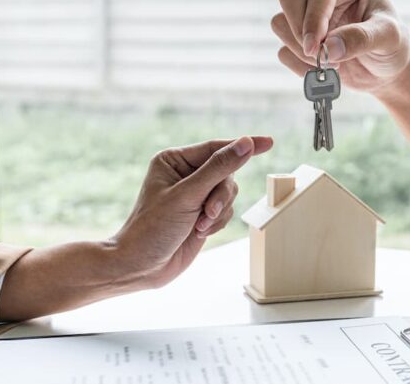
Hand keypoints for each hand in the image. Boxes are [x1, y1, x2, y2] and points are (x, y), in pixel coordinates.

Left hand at [112, 136, 272, 287]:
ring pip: (229, 193)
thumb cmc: (153, 228)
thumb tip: (246, 144)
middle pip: (226, 173)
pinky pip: (226, 210)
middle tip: (208, 212)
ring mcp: (195, 195)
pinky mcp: (202, 214)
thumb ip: (219, 169)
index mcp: (174, 160)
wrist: (141, 267)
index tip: (268, 142)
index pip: (216, 148)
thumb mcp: (187, 195)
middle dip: (220, 195)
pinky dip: (217, 223)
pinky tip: (199, 232)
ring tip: (198, 225)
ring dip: (218, 212)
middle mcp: (185, 174)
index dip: (243, 146)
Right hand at [271, 0, 409, 94]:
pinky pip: (283, 50)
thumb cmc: (392, 45)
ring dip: (300, 50)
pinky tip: (324, 71)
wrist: (386, 69)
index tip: (317, 48)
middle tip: (319, 56)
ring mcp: (307, 12)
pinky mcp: (298, 36)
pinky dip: (300, 66)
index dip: (314, 19)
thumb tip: (327, 48)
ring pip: (280, 22)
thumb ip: (361, 38)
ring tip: (332, 64)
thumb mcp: (389, 38)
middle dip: (300, 30)